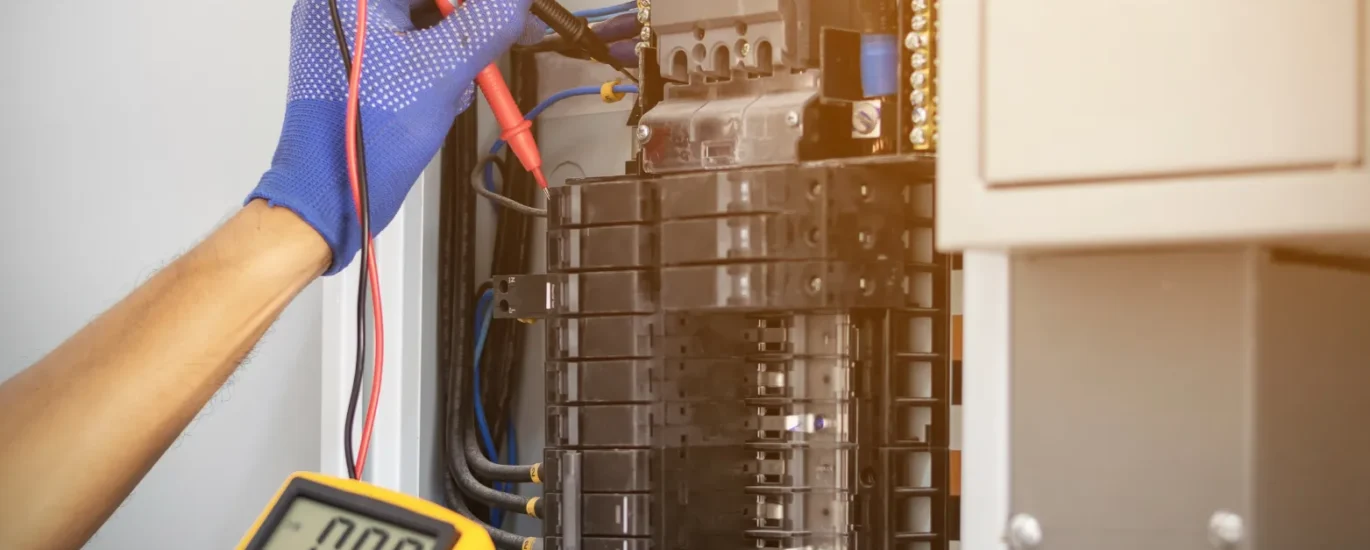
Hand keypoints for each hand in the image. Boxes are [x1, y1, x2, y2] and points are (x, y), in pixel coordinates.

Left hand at [249, 0, 529, 273]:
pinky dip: (433, 60)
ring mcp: (343, 35)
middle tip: (507, 32)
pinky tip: (444, 89)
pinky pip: (403, 43)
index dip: (473, 2)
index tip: (507, 9)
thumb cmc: (367, 136)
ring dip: (452, 44)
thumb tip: (516, 1)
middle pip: (425, 0)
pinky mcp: (350, 61)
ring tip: (463, 81)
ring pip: (417, 19)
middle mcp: (340, 6)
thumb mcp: (444, 72)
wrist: (332, 191)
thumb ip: (487, 25)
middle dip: (467, 21)